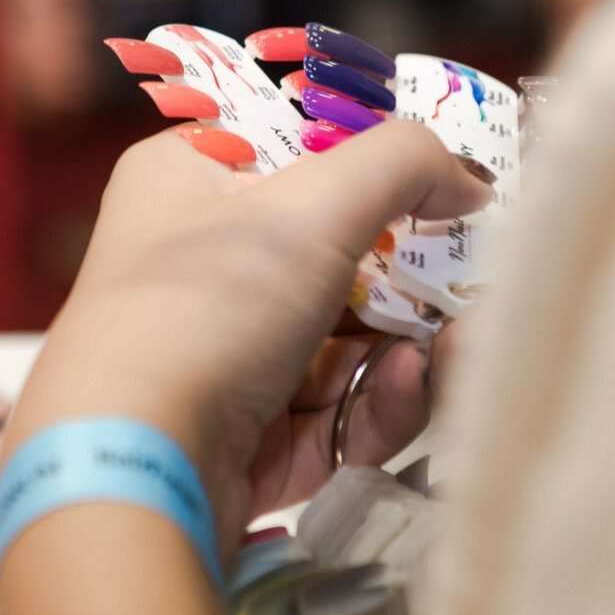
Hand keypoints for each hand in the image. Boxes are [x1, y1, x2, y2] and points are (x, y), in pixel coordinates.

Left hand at [5, 122, 488, 545]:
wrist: (136, 467)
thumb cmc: (204, 305)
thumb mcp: (312, 203)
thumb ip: (403, 164)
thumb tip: (468, 176)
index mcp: (189, 178)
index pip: (294, 147)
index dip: (372, 157)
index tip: (447, 174)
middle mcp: (201, 262)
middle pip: (336, 249)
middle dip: (415, 269)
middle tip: (478, 273)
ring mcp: (226, 353)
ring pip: (350, 335)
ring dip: (413, 340)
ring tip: (459, 344)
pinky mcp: (252, 435)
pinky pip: (340, 405)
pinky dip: (382, 397)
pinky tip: (407, 388)